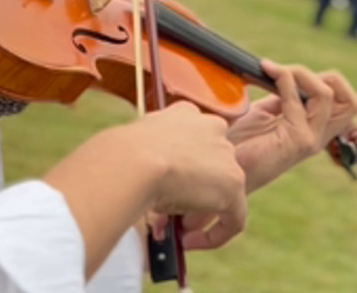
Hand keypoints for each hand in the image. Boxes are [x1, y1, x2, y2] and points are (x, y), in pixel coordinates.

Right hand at [140, 102, 246, 249]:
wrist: (134, 161)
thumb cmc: (123, 153)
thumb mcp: (136, 145)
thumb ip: (149, 153)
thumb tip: (145, 175)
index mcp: (187, 114)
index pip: (194, 141)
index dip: (181, 166)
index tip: (166, 183)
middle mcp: (212, 128)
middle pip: (209, 166)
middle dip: (190, 190)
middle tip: (167, 210)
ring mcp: (226, 156)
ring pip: (220, 192)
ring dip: (198, 212)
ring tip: (173, 229)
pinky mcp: (233, 185)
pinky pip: (233, 218)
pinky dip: (214, 235)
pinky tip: (188, 243)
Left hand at [228, 61, 356, 191]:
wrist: (222, 168)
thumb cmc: (237, 143)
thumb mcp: (264, 113)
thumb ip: (281, 97)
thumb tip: (286, 75)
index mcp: (314, 130)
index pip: (346, 103)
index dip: (325, 80)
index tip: (292, 73)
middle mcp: (318, 137)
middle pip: (351, 101)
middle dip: (322, 76)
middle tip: (287, 71)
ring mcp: (310, 140)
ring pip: (328, 95)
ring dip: (299, 73)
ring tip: (273, 70)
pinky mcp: (297, 141)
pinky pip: (297, 101)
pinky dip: (284, 80)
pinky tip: (267, 73)